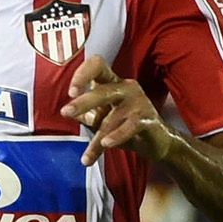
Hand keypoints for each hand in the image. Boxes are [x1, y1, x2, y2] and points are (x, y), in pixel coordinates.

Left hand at [61, 56, 177, 165]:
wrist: (156, 141)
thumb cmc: (125, 126)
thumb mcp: (101, 119)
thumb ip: (85, 114)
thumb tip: (66, 111)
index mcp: (111, 83)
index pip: (97, 66)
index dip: (82, 74)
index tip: (71, 92)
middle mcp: (125, 87)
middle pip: (102, 91)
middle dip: (83, 102)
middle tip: (66, 112)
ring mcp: (138, 101)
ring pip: (112, 118)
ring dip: (97, 139)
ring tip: (87, 155)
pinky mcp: (147, 118)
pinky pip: (129, 126)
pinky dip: (117, 136)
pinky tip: (107, 144)